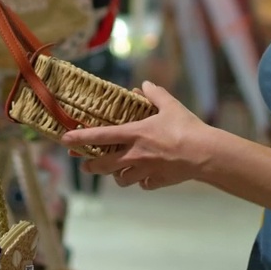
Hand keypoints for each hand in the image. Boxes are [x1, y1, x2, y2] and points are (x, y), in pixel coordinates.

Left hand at [60, 81, 209, 190]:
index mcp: (135, 134)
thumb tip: (144, 85)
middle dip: (91, 166)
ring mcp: (145, 170)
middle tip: (86, 164)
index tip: (65, 140)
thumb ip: (154, 94)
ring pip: (121, 179)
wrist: (205, 154)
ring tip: (117, 171)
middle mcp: (135, 154)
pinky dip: (141, 181)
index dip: (80, 138)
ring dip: (116, 175)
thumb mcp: (170, 105)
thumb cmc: (186, 128)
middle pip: (103, 165)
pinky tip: (144, 176)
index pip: (100, 136)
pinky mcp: (156, 181)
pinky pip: (142, 184)